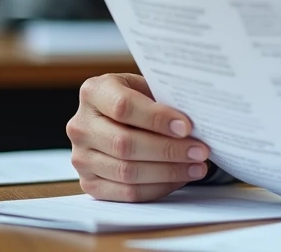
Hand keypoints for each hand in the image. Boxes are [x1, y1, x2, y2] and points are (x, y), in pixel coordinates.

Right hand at [67, 72, 210, 201]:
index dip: (157, 118)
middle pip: (124, 143)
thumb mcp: (147, 88)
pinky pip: (125, 192)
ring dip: (167, 172)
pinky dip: (157, 188)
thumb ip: (164, 99)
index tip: (187, 127)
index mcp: (94, 92)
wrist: (118, 117)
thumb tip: (199, 119)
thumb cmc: (140, 99)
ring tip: (197, 167)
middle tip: (200, 151)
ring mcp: (80, 157)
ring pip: (126, 172)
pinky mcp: (89, 183)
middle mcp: (81, 125)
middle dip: (168, 149)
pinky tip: (179, 178)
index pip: (123, 106)